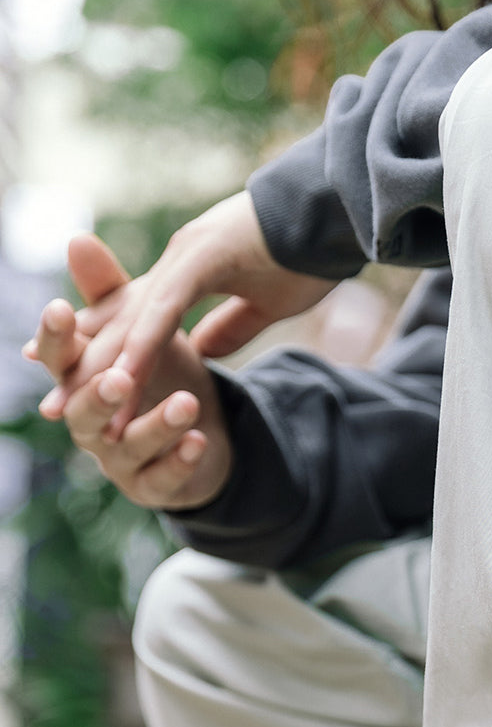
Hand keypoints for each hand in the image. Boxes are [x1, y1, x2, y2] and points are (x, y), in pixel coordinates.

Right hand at [27, 235, 234, 510]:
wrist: (201, 437)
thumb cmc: (160, 376)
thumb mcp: (142, 330)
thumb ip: (112, 292)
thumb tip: (77, 239)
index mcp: (80, 378)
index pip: (58, 356)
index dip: (56, 336)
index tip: (61, 309)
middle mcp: (88, 422)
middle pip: (79, 411)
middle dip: (97, 394)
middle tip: (118, 378)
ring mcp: (117, 460)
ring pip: (127, 446)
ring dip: (156, 424)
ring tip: (188, 402)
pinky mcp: (151, 487)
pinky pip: (163, 479)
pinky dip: (180, 460)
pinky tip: (199, 441)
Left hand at [38, 192, 336, 435]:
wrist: (338, 213)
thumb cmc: (310, 255)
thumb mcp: (266, 304)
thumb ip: (231, 326)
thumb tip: (204, 353)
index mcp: (190, 272)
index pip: (138, 319)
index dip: (107, 354)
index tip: (81, 390)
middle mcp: (178, 261)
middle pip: (123, 321)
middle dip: (87, 366)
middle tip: (54, 408)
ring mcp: (186, 256)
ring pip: (134, 318)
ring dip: (105, 363)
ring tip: (75, 402)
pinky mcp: (203, 257)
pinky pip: (166, 308)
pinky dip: (143, 342)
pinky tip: (125, 374)